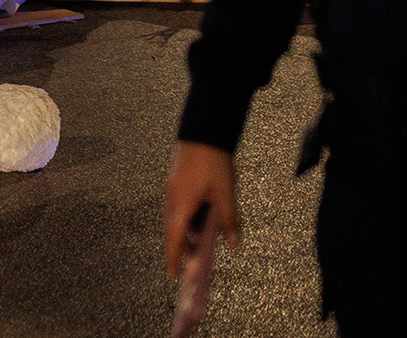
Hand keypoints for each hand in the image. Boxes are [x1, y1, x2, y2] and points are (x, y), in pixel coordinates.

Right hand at [163, 141, 239, 277]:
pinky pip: (178, 207)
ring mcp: (172, 188)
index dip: (174, 258)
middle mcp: (172, 198)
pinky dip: (187, 218)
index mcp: (182, 204)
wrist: (204, 130)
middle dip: (181, 247)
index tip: (173, 276)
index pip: (175, 239)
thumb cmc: (214, 162)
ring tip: (201, 239)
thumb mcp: (226, 193)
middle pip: (173, 230)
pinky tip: (201, 217)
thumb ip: (229, 220)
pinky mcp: (176, 181)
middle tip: (191, 261)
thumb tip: (234, 244)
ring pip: (175, 218)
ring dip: (186, 232)